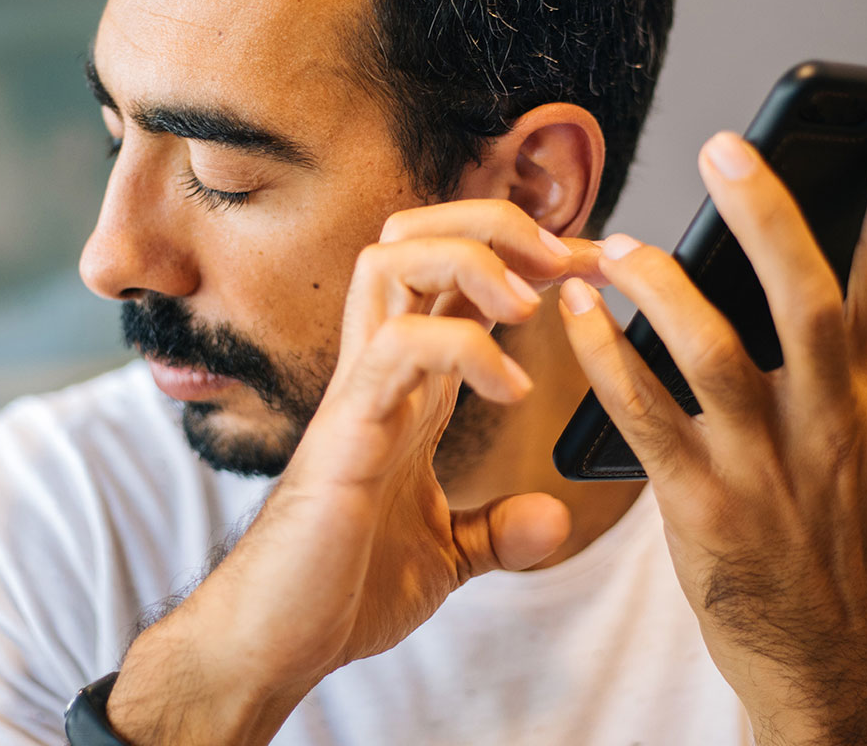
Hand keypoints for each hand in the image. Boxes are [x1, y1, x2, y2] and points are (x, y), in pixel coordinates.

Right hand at [108, 200, 594, 744]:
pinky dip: (465, 347)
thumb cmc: (340, 589)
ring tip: (530, 306)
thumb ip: (495, 529)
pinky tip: (509, 388)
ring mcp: (358, 391)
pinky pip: (399, 345)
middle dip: (495, 223)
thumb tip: (552, 518)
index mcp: (408, 386)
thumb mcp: (445, 556)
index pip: (455, 276)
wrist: (275, 644)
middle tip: (564, 261)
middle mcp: (380, 370)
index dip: (525, 255)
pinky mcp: (346, 430)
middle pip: (414, 233)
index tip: (591, 268)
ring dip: (474, 260)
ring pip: (391, 260)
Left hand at [557, 99, 866, 745]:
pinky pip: (644, 415)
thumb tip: (809, 274)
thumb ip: (851, 368)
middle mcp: (834, 426)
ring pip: (716, 349)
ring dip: (662, 284)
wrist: (829, 658)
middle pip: (805, 298)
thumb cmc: (842, 539)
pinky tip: (581, 315)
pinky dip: (607, 357)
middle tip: (723, 147)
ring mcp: (770, 468)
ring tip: (616, 244)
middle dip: (767, 215)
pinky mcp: (705, 507)